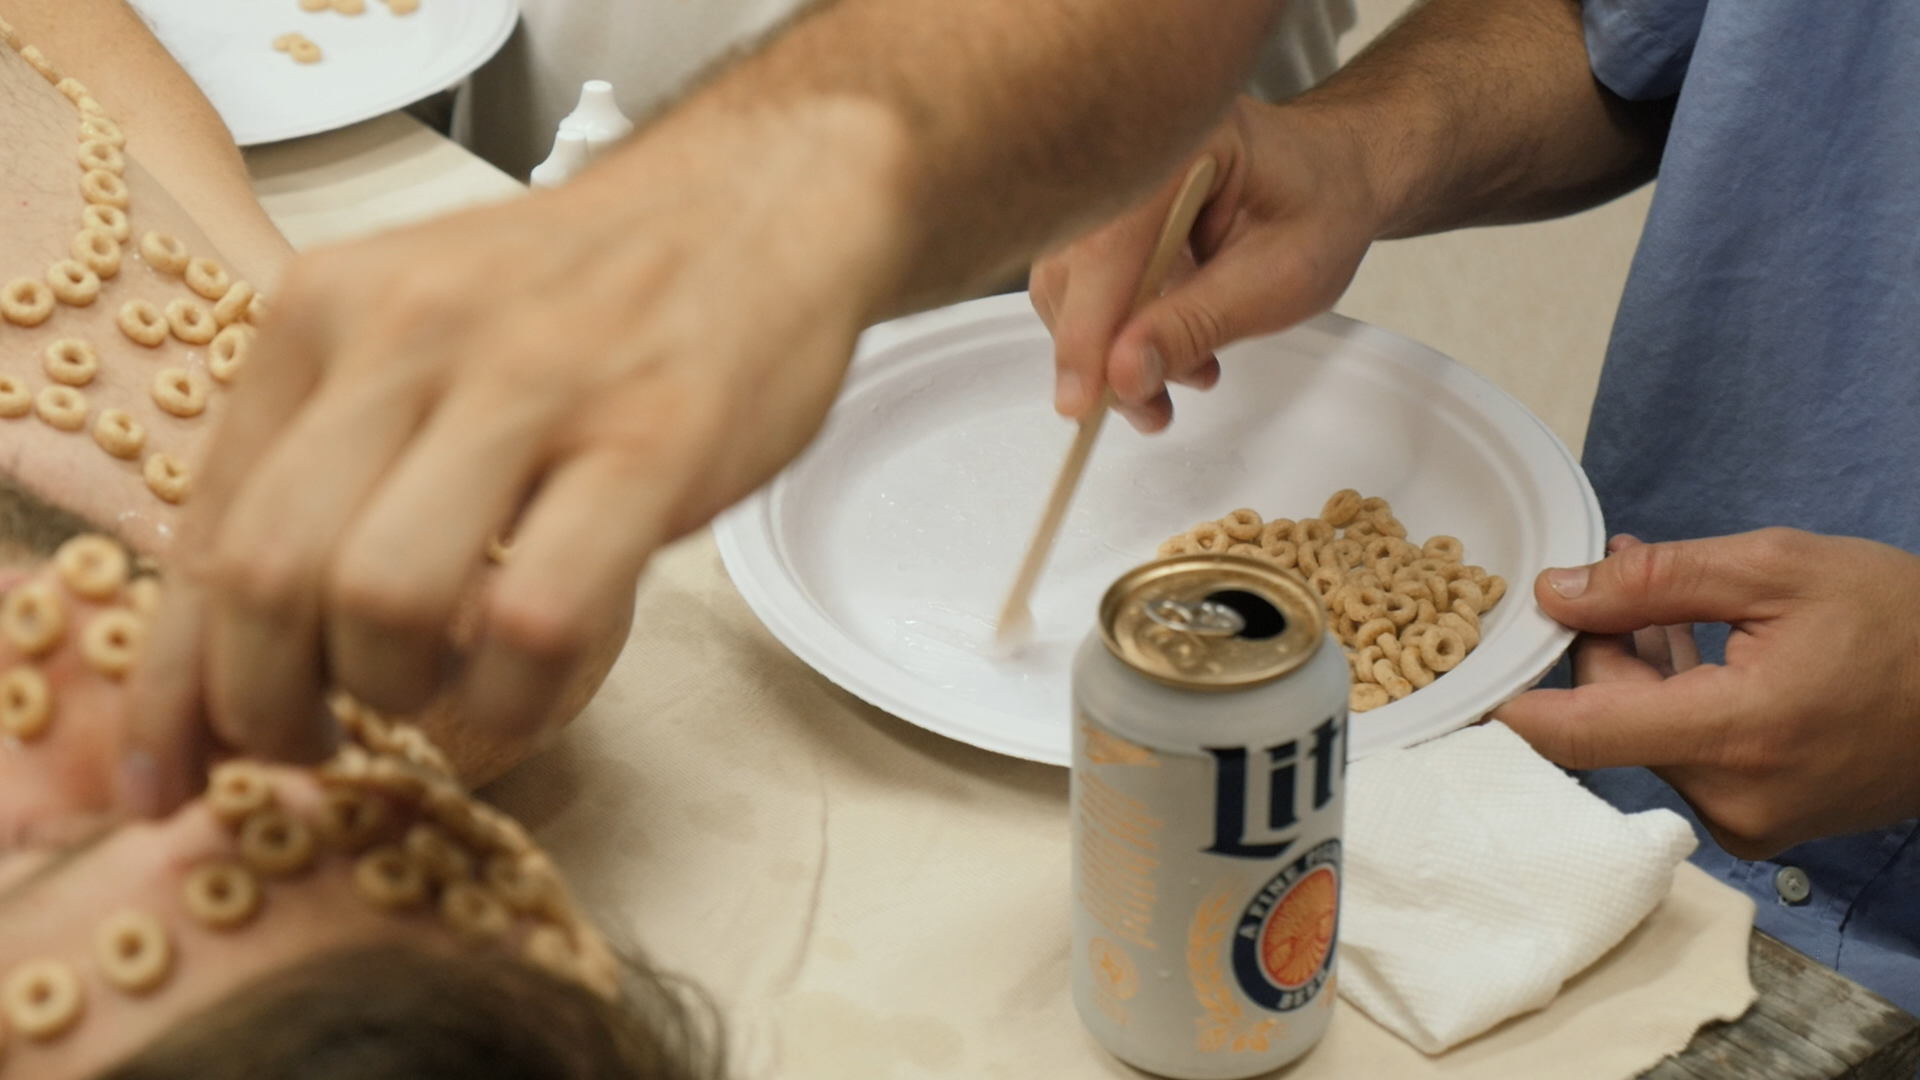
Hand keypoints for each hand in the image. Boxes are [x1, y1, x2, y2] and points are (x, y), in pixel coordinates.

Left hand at [121, 100, 910, 811]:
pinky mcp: (651, 442)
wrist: (749, 209)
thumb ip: (326, 459)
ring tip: (438, 701)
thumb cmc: (582, 302)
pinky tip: (527, 694)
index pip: (209, 524)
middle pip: (273, 573)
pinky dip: (515, 698)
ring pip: (388, 600)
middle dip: (272, 707)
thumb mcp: (414, 334)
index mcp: (325, 311)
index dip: (175, 677)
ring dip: (399, 698)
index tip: (171, 772)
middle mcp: (409, 334)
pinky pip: (537, 619)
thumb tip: (241, 639)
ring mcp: (535, 385)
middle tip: (317, 744)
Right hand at [1028, 95, 1380, 431]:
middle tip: (1143, 406)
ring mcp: (1114, 190)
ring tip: (1177, 381)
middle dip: (1100, 352)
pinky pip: (1089, 288)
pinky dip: (1121, 335)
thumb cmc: (1320, 210)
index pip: (1106, 248)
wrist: (1335, 182)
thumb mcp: (1274, 280)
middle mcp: (1130, 159)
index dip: (1087, 330)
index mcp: (1173, 145)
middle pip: (1073, 271)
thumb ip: (1194, 324)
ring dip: (1112, 351)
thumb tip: (1124, 372)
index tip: (1080, 399)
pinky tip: (1170, 356)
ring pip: (1073, 288)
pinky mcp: (1110, 223)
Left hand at [1495, 529, 1919, 858]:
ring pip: (1647, 736)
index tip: (1455, 683)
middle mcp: (1730, 797)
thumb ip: (1654, 583)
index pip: (1574, 735)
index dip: (1506, 705)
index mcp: (1731, 733)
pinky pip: (1688, 756)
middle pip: (1609, 723)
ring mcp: (1750, 821)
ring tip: (1671, 599)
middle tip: (1626, 578)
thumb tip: (1555, 592)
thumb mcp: (1776, 569)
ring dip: (1645, 670)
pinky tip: (1705, 648)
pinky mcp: (1764, 825)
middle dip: (1604, 648)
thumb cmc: (1901, 622)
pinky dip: (1682, 702)